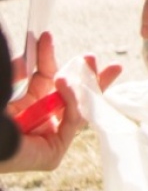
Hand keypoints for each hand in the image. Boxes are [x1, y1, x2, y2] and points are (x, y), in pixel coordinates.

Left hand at [2, 34, 120, 173]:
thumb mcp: (9, 86)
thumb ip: (23, 70)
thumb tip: (35, 49)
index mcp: (23, 108)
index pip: (43, 82)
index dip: (47, 59)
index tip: (46, 36)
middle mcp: (36, 124)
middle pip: (69, 98)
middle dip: (88, 77)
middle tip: (95, 57)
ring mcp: (46, 140)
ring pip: (78, 109)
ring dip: (85, 82)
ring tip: (88, 59)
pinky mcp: (53, 154)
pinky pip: (71, 122)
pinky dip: (72, 99)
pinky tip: (65, 84)